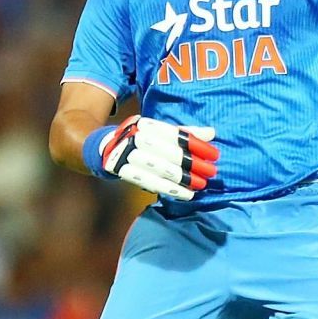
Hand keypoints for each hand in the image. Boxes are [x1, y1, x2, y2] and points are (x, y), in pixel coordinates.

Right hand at [87, 116, 218, 200]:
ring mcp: (127, 155)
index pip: (176, 134)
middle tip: (211, 172)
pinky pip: (150, 183)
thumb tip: (212, 133)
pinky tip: (186, 194)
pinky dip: (170, 189)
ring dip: (183, 179)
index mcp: (146, 124)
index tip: (214, 154)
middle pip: (168, 152)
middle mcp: (135, 137)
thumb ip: (184, 132)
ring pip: (160, 169)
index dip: (197, 144)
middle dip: (192, 163)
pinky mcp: (123, 171)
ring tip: (200, 185)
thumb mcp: (158, 132)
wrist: (103, 148)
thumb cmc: (140, 139)